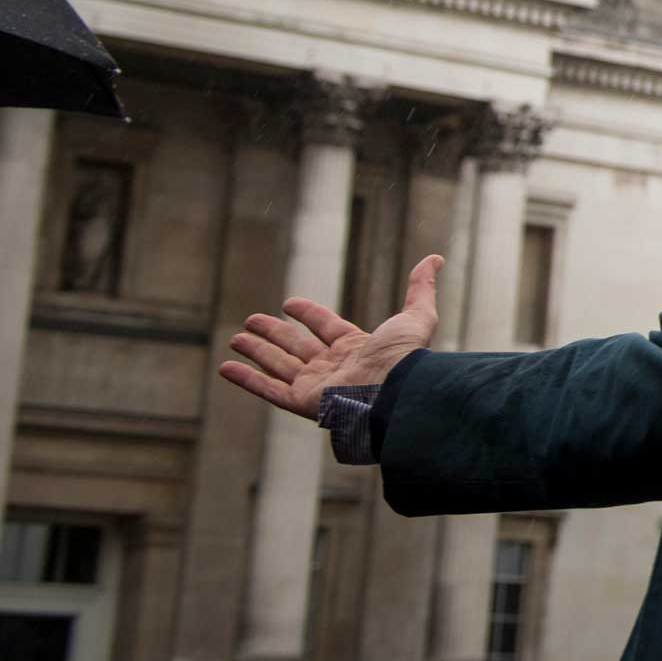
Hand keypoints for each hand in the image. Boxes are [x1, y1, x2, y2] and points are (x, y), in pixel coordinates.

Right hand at [219, 255, 441, 419]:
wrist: (395, 390)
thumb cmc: (406, 357)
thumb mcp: (416, 316)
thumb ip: (421, 289)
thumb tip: (435, 258)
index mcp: (357, 348)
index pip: (326, 328)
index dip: (308, 315)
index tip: (289, 303)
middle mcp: (334, 367)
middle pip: (297, 347)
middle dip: (274, 334)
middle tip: (251, 320)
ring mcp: (316, 385)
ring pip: (278, 365)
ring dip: (256, 352)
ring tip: (235, 338)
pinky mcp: (301, 402)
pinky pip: (268, 389)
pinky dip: (246, 379)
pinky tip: (226, 367)